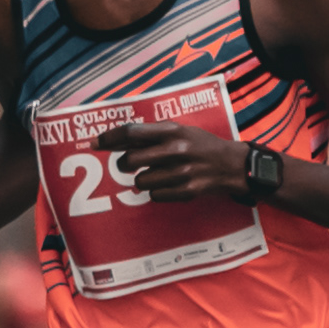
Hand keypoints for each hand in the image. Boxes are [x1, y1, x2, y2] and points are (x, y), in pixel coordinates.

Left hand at [93, 120, 249, 200]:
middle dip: (123, 164)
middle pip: (130, 160)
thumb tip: (119, 140)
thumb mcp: (181, 131)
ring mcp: (181, 172)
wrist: (233, 166)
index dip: (109, 138)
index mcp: (173, 131)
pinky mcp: (186, 191)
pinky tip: (169, 184)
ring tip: (157, 174)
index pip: (132, 132)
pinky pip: (155, 196)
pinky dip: (157, 192)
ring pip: (140, 182)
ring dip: (142, 180)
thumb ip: (153, 135)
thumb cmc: (202, 146)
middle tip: (127, 165)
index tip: (94, 143)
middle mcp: (176, 150)